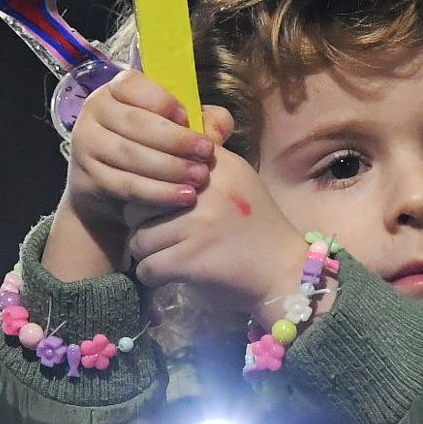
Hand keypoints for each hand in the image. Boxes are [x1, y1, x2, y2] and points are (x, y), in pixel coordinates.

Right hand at [56, 69, 213, 275]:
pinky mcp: (87, 177)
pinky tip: (183, 197)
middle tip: (206, 155)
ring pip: (130, 155)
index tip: (188, 118)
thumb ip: (202, 120)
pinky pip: (126, 184)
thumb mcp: (174, 128)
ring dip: (170, 168)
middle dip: (175, 140)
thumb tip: (220, 127)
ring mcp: (86, 144)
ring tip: (199, 178)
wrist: (109, 189)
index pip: (133, 85)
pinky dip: (158, 192)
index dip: (162, 101)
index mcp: (115, 89)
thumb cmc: (149, 146)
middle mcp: (95, 111)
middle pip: (136, 123)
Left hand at [122, 141, 313, 321]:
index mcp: (217, 165)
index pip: (159, 161)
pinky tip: (168, 274)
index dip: (150, 184)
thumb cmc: (256, 228)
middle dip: (142, 222)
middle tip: (160, 234)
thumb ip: (202, 164)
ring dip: (147, 252)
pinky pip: (146, 267)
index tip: (158, 202)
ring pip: (139, 238)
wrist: (283, 273)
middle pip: (140, 202)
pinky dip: (152, 275)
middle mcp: (207, 190)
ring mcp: (197, 225)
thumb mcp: (237, 181)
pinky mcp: (190, 259)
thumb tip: (157, 148)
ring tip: (166, 255)